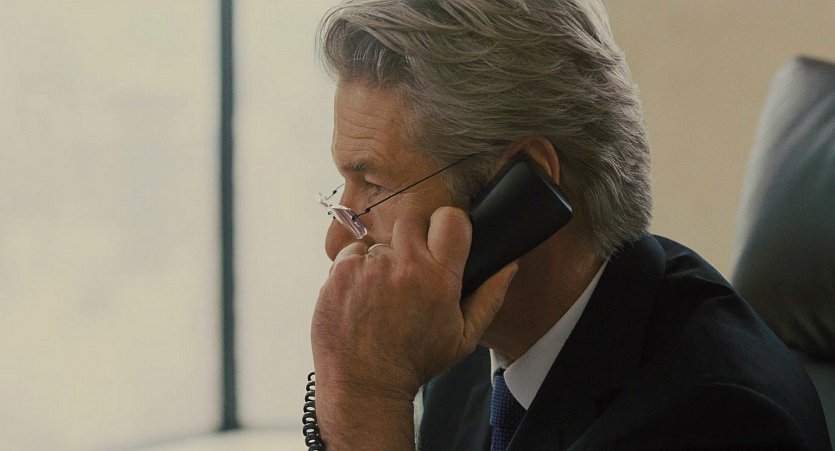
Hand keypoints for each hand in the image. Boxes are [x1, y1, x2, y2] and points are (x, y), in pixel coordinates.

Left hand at [311, 206, 517, 448]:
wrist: (365, 384)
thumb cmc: (416, 362)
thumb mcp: (464, 337)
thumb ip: (489, 297)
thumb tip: (509, 265)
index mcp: (438, 278)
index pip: (451, 219)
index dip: (449, 224)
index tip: (444, 238)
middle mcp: (402, 266)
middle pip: (413, 220)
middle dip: (415, 238)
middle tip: (411, 266)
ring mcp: (368, 267)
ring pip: (381, 241)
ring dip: (383, 260)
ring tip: (383, 293)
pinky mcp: (340, 272)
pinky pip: (352, 253)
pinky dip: (357, 268)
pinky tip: (362, 295)